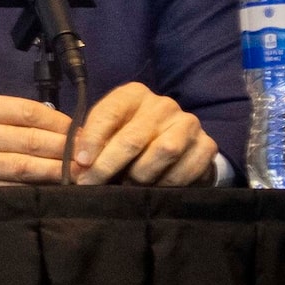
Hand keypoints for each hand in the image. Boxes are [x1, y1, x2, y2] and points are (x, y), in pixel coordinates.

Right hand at [0, 93, 74, 185]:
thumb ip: (14, 115)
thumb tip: (65, 128)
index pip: (27, 112)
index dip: (60, 124)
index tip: (82, 132)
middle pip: (27, 141)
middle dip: (63, 149)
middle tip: (90, 155)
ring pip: (21, 167)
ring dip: (55, 171)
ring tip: (80, 173)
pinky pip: (10, 187)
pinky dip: (36, 188)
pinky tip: (54, 188)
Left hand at [68, 81, 218, 185]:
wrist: (176, 146)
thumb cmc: (128, 138)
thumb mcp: (106, 134)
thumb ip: (88, 144)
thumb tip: (76, 165)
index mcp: (133, 95)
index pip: (108, 114)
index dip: (91, 140)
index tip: (80, 163)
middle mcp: (163, 105)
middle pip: (133, 138)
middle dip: (107, 165)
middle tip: (92, 184)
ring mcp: (188, 123)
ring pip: (163, 152)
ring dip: (140, 176)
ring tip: (127, 185)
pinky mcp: (208, 145)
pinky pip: (185, 169)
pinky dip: (167, 184)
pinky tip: (154, 189)